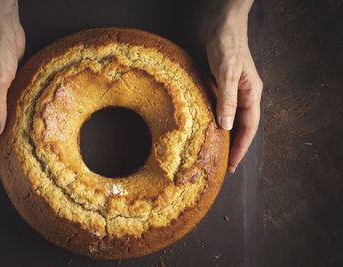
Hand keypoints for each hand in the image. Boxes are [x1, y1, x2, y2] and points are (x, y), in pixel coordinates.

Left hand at [201, 2, 262, 172]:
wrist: (219, 21)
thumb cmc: (227, 42)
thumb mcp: (227, 70)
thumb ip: (227, 98)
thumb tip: (225, 126)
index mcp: (251, 93)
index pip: (249, 128)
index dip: (241, 148)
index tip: (232, 166)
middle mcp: (243, 94)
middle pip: (240, 127)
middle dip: (232, 146)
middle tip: (221, 165)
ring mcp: (231, 90)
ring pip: (228, 119)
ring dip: (222, 135)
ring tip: (213, 152)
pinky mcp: (218, 85)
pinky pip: (217, 108)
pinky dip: (212, 120)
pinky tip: (203, 128)